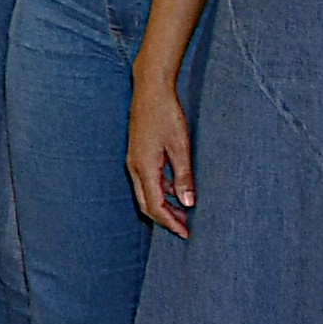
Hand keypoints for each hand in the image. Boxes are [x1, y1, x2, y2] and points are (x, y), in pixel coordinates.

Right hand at [129, 72, 194, 232]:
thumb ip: (183, 175)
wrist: (150, 90)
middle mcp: (135, 167)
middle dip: (165, 219)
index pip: (155, 206)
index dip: (170, 222)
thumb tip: (188, 203)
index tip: (186, 233)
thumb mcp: (180, 146)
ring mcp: (134, 160)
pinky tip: (176, 189)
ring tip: (185, 211)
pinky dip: (161, 191)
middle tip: (186, 228)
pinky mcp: (138, 154)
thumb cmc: (166, 115)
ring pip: (146, 193)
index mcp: (145, 167)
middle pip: (147, 204)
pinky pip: (147, 180)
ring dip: (164, 205)